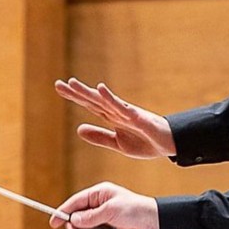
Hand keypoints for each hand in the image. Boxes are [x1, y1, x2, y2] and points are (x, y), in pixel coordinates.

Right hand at [49, 181, 158, 228]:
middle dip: (73, 228)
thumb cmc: (135, 208)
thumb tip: (74, 220)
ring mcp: (103, 218)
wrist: (153, 221)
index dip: (63, 211)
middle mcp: (99, 205)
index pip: (76, 201)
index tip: (53, 222)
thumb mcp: (110, 210)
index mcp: (99, 193)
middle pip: (78, 217)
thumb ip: (91, 216)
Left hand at [54, 78, 175, 158]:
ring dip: (88, 93)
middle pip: (93, 100)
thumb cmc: (146, 141)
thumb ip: (100, 137)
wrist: (170, 144)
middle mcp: (117, 112)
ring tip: (73, 84)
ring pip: (103, 101)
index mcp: (112, 117)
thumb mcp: (118, 144)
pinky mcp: (138, 117)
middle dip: (76, 92)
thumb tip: (78, 130)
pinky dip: (110, 98)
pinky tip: (101, 89)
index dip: (74, 96)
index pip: (90, 105)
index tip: (59, 87)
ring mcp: (127, 113)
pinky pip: (122, 107)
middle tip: (58, 84)